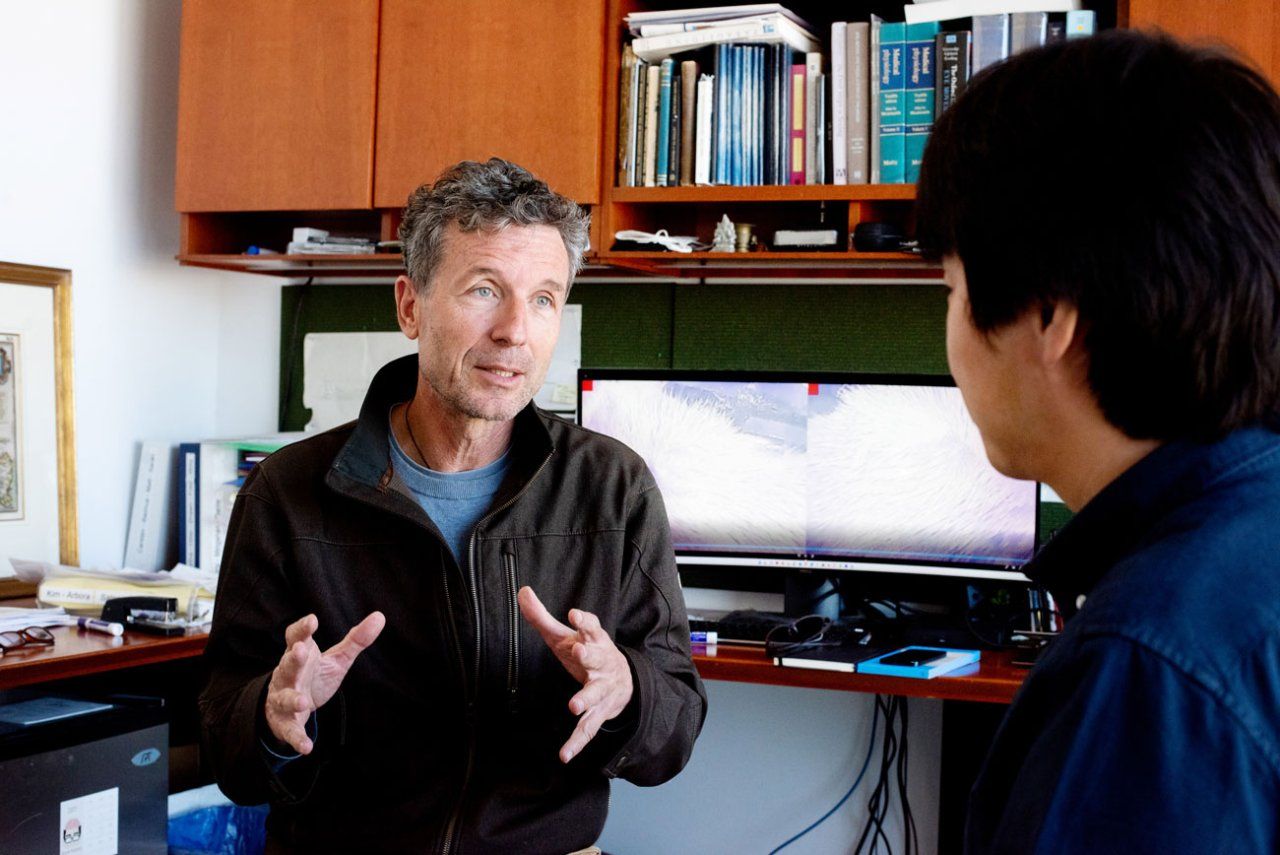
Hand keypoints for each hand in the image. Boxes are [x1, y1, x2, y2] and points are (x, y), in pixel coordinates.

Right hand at [264, 611, 385, 754]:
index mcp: (299, 655)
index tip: (312, 620)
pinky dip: (296, 739)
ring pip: (284, 697)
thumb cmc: (313, 675)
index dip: (302, 629)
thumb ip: (356, 639)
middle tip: (301, 650)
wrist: (287, 706)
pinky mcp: (285, 722)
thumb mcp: (336, 659)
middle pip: (288, 665)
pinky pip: (290, 730)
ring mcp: (283, 698)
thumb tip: (380, 617)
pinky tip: (307, 748)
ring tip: (303, 702)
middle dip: (293, 659)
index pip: (295, 637)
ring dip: (292, 699)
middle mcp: (287, 674)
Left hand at [518, 586, 632, 763]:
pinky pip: (588, 729)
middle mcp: (602, 664)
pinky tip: (564, 755)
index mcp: (595, 642)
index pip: (592, 627)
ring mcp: (602, 690)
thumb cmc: (588, 654)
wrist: (623, 681)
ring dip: (586, 699)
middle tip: (578, 651)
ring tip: (573, 706)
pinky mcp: (599, 713)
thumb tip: (522, 592)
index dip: (584, 621)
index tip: (574, 614)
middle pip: (597, 658)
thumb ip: (542, 617)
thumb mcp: (566, 635)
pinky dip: (577, 742)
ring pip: (596, 694)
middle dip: (589, 655)